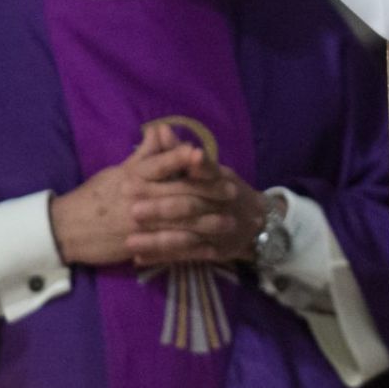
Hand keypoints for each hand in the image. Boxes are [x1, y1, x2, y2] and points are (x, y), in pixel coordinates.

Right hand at [48, 124, 215, 266]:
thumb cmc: (95, 197)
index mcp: (134, 176)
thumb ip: (145, 154)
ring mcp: (140, 224)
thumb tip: (161, 128)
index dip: (184, 158)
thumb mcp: (118, 171)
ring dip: (206, 222)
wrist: (65, 229)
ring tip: (229, 221)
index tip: (205, 155)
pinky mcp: (138, 245)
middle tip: (233, 192)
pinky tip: (210, 248)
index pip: (162, 163)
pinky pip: (169, 248)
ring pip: (178, 222)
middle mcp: (139, 198)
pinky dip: (191, 248)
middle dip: (208, 193)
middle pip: (179, 193)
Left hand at [123, 155, 268, 266]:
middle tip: (130, 208)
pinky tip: (139, 258)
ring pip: (187, 235)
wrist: (259, 223)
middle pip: (190, 207)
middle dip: (160, 208)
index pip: (199, 173)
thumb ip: (180, 153)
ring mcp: (220, 230)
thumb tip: (158, 129)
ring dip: (158, 239)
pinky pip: (186, 255)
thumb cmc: (225, 192)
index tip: (137, 175)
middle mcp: (222, 204)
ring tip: (129, 240)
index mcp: (220, 180)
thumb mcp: (209, 170)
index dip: (171, 175)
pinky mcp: (215, 251)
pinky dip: (163, 257)